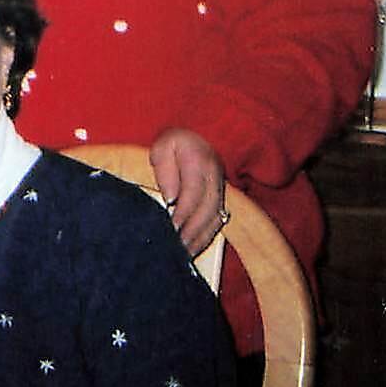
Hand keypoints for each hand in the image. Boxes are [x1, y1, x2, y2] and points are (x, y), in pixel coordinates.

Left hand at [149, 127, 227, 255]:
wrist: (202, 133)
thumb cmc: (175, 141)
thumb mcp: (163, 146)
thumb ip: (165, 169)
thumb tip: (170, 197)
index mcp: (199, 162)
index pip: (193, 192)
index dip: (183, 212)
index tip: (170, 226)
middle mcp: (215, 177)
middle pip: (207, 209)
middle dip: (192, 230)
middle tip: (176, 247)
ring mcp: (221, 188)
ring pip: (216, 218)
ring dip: (200, 237)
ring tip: (183, 253)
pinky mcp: (221, 197)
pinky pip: (218, 220)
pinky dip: (207, 236)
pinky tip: (193, 247)